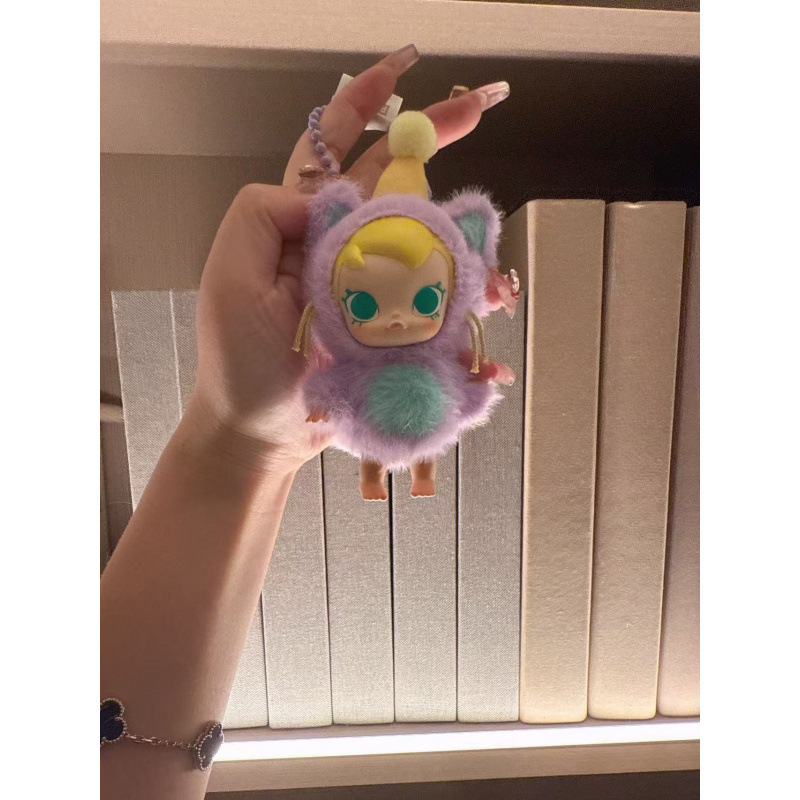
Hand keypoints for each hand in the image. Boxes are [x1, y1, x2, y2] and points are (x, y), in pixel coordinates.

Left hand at [191, 45, 508, 470]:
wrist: (263, 434)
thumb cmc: (240, 364)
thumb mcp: (229, 279)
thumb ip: (263, 215)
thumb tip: (333, 192)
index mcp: (303, 224)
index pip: (337, 147)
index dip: (369, 102)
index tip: (408, 68)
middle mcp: (345, 247)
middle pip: (399, 178)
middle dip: (439, 138)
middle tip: (486, 106)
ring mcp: (376, 288)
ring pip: (432, 246)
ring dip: (470, 252)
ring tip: (495, 288)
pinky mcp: (396, 329)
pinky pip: (441, 314)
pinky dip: (468, 324)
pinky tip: (487, 351)